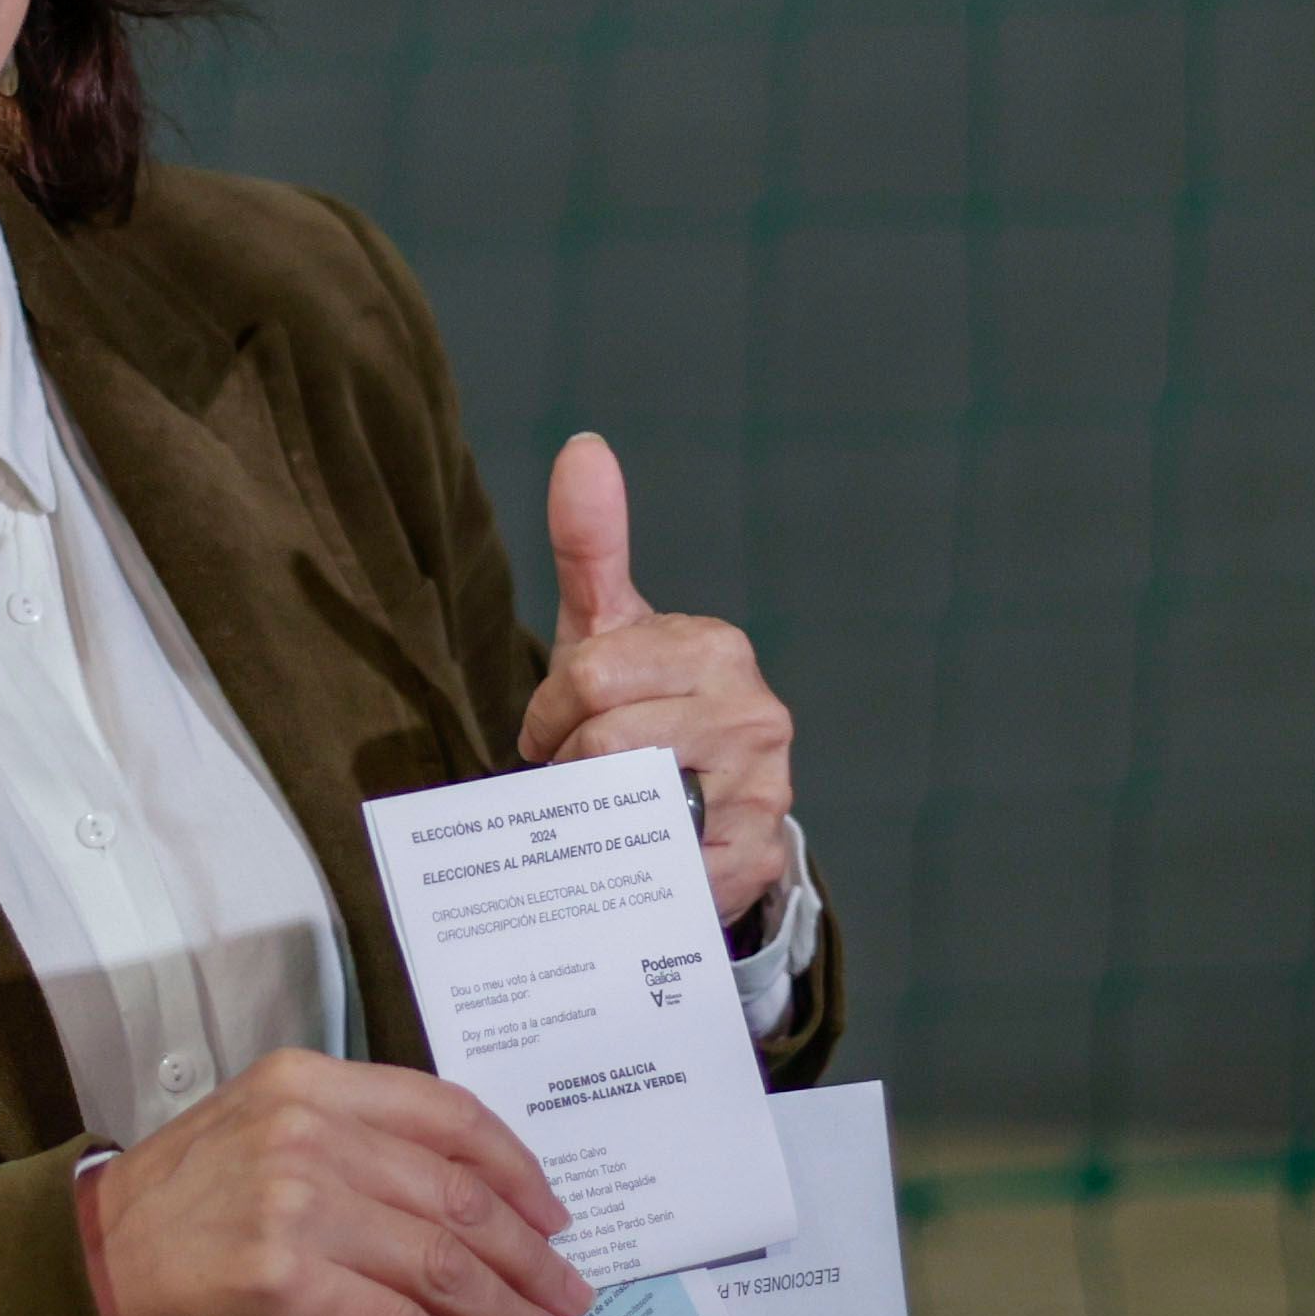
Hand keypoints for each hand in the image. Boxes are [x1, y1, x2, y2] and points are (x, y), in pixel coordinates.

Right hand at [71, 1051, 592, 1315]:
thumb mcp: (257, 1128)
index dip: (517, 1171)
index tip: (553, 1215)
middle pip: (459, 1197)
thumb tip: (463, 1196)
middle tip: (569, 1294)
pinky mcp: (287, 1289)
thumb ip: (351, 1138)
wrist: (78, 1273)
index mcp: (309, 1084)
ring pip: (442, 1264)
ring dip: (506, 1312)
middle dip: (529, 1255)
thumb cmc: (171, 1208)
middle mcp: (310, 1135)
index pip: (448, 1116)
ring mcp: (299, 1210)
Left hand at [515, 432, 796, 925]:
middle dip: (567, 766)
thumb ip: (591, 543)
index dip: (550, 713)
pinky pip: (658, 868)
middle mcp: (755, 713)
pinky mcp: (754, 859)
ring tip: (607, 805)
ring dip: (593, 815)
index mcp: (717, 647)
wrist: (700, 812)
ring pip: (626, 806)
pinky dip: (629, 867)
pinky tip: (638, 850)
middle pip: (603, 742)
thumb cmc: (640, 710)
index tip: (556, 728)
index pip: (590, 677)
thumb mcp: (609, 629)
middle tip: (578, 774)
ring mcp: (764, 790)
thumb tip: (584, 446)